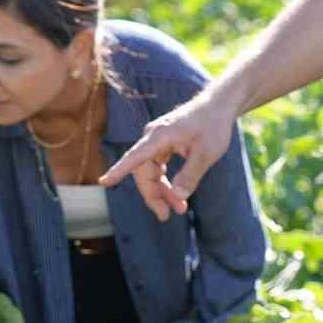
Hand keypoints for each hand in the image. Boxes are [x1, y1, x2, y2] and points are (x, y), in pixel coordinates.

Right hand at [99, 89, 237, 220]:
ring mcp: (157, 142)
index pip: (135, 157)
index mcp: (160, 136)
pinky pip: (158, 169)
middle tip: (165, 216)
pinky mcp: (163, 146)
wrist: (218, 106)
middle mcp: (153, 138)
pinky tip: (178, 197)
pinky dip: (167, 184)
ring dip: (162, 192)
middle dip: (153, 195)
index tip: (104, 182)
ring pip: (151, 173)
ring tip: (179, 210)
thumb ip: (191, 175)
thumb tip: (177, 196)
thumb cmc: (213, 126)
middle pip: (143, 172)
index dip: (119, 171)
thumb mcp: (206, 153)